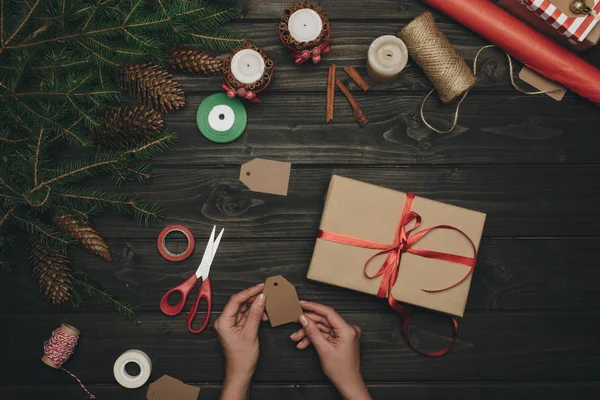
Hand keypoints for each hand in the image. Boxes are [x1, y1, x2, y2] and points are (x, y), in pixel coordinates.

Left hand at [215, 284, 267, 399]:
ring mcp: (231, 324)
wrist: (240, 373)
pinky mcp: (237, 327)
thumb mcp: (250, 333)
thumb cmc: (241, 359)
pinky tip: (264, 315)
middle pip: (240, 302)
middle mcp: (225, 321)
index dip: (249, 292)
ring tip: (267, 304)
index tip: (261, 287)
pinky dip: (256, 314)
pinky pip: (246, 315)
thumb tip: (260, 298)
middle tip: (266, 292)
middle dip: (254, 298)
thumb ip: (255, 314)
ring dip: (256, 306)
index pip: (236, 300)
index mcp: (223, 321)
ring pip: (244, 308)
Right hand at [290, 301, 371, 399]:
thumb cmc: (341, 370)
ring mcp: (344, 333)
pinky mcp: (341, 338)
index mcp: (347, 330)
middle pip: (323, 320)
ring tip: (297, 339)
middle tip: (294, 324)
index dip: (313, 307)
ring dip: (308, 333)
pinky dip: (314, 337)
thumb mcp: (323, 350)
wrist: (348, 383)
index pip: (328, 312)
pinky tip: (304, 343)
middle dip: (307, 324)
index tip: (302, 304)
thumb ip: (312, 332)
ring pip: (322, 327)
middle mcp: (348, 329)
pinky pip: (325, 333)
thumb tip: (304, 319)